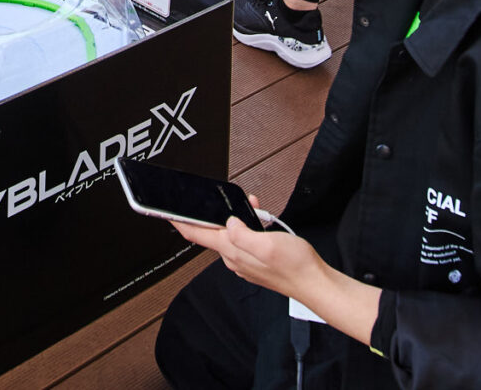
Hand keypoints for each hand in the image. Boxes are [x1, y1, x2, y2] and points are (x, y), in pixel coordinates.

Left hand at [169, 203, 348, 317]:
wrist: (315, 283)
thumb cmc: (296, 266)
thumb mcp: (268, 243)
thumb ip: (243, 233)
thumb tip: (228, 223)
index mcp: (233, 251)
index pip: (198, 234)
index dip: (180, 222)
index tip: (165, 213)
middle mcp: (235, 259)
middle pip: (214, 232)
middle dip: (217, 213)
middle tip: (228, 198)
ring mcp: (245, 262)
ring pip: (232, 234)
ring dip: (238, 219)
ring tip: (255, 208)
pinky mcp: (256, 263)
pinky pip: (244, 241)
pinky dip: (249, 228)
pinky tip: (262, 223)